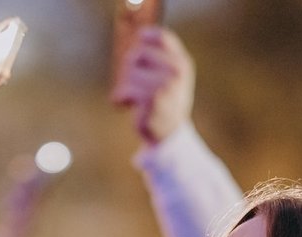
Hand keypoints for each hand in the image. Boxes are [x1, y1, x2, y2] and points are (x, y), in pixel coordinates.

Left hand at [110, 26, 195, 145]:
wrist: (168, 135)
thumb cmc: (164, 103)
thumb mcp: (168, 77)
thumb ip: (159, 56)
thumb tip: (141, 35)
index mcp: (182, 63)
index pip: (162, 38)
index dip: (146, 37)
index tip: (139, 40)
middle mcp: (176, 71)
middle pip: (137, 54)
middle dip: (128, 69)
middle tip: (131, 86)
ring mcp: (165, 85)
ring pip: (128, 73)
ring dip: (124, 87)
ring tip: (132, 99)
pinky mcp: (152, 99)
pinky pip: (124, 90)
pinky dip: (119, 99)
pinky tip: (124, 106)